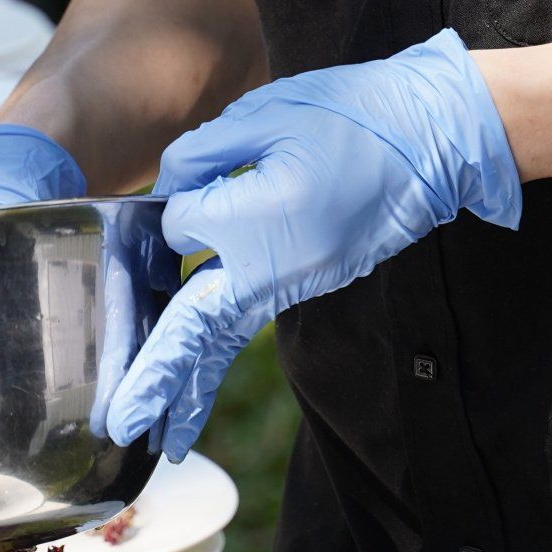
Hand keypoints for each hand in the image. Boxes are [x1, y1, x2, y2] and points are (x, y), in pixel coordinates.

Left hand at [104, 31, 520, 458]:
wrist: (432, 141)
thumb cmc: (351, 116)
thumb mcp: (266, 112)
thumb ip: (202, 151)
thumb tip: (170, 187)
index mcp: (253, 223)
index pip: (178, 223)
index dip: (182, 191)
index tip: (211, 167)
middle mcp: (269, 269)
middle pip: (194, 330)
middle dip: (156, 378)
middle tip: (119, 425)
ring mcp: (294, 284)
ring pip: (224, 342)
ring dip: (189, 388)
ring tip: (161, 439)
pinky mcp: (306, 285)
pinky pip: (248, 329)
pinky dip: (219, 362)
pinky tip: (199, 390)